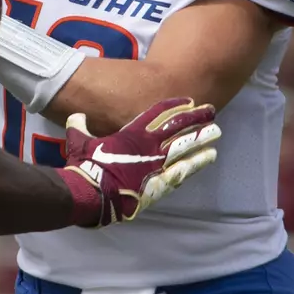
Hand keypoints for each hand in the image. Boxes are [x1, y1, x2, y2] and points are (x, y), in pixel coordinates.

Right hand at [61, 99, 221, 226]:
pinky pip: (185, 169)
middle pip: (179, 127)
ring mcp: (158, 163)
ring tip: (217, 131)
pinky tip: (210, 156)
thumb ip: (79, 126)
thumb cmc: (84, 166)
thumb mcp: (78, 141)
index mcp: (131, 133)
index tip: (188, 100)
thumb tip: (76, 117)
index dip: (174, 105)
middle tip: (211, 110)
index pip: (157, 113)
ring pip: (186, 147)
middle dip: (196, 117)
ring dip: (202, 138)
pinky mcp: (161, 182)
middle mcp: (149, 145)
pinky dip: (198, 162)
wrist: (91, 193)